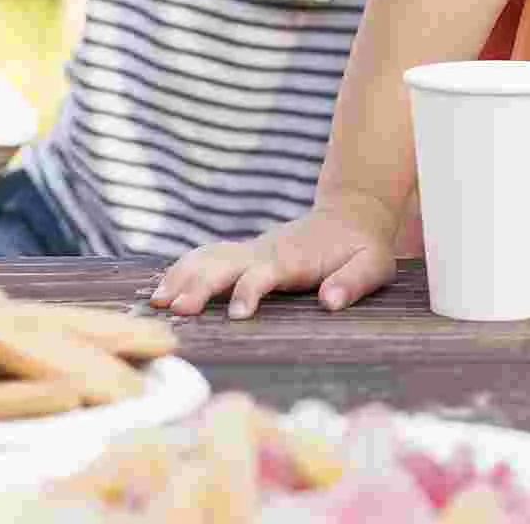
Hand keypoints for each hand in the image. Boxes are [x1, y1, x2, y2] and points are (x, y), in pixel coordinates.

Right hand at [150, 193, 398, 319]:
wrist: (352, 214)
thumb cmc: (362, 247)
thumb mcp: (373, 265)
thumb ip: (353, 281)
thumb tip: (330, 301)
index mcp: (293, 258)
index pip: (263, 273)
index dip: (249, 291)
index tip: (236, 314)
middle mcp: (265, 251)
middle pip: (224, 263)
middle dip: (199, 285)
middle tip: (176, 309)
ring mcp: (252, 250)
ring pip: (209, 256)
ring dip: (182, 275)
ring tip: (156, 301)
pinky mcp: (245, 253)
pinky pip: (208, 256)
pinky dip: (182, 268)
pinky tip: (161, 289)